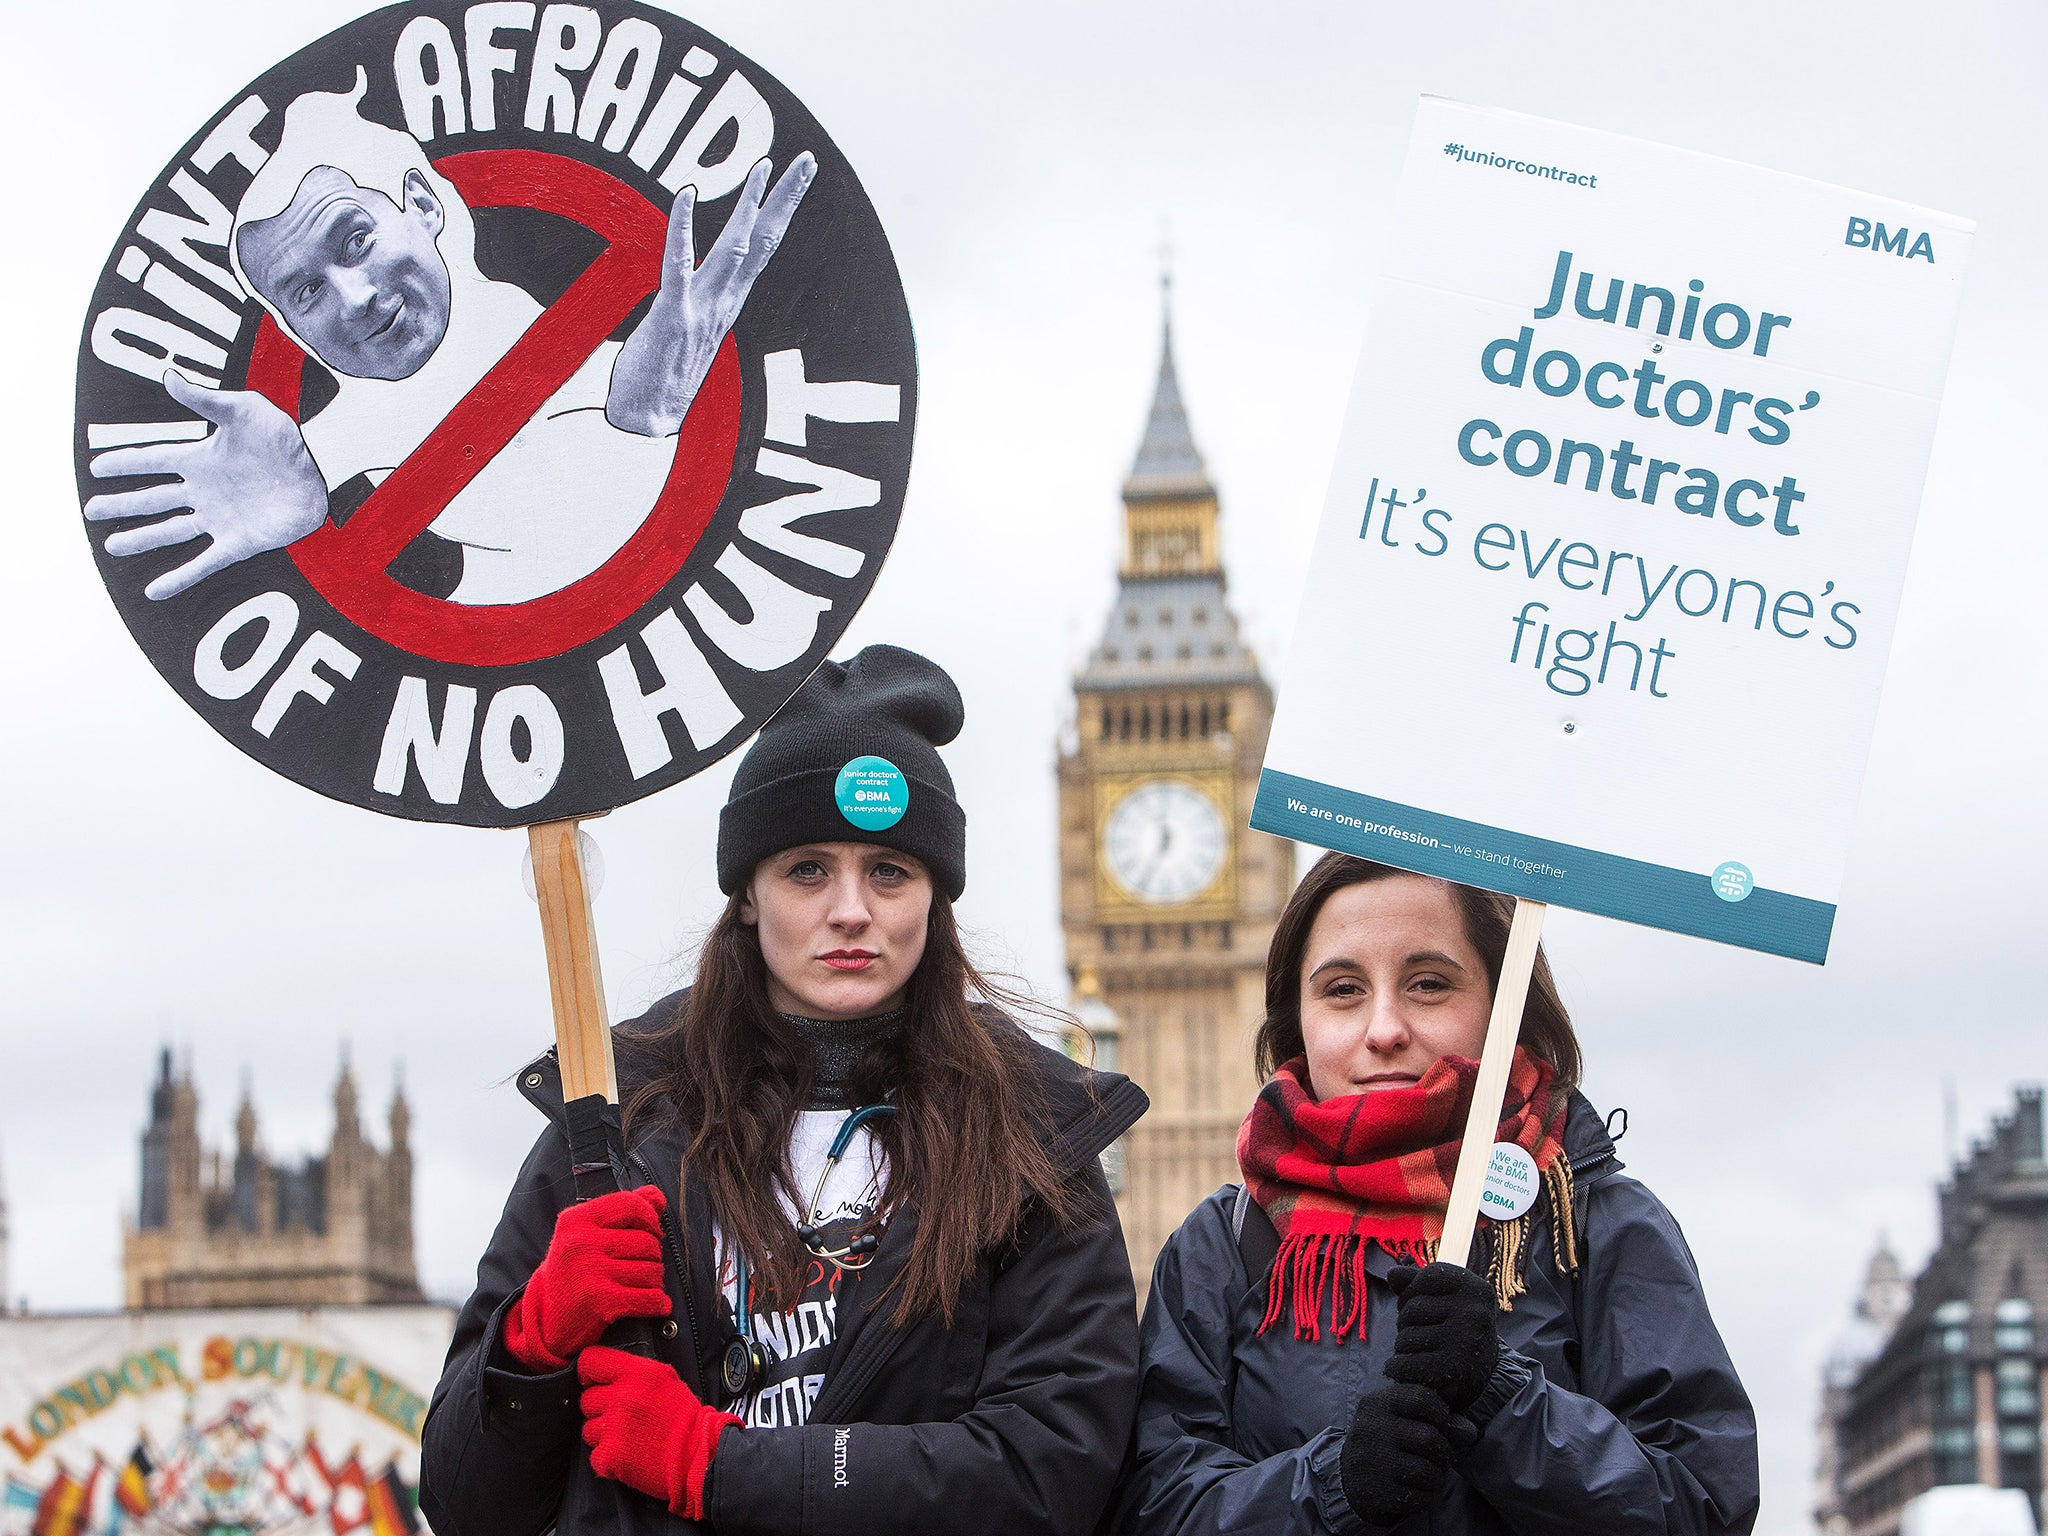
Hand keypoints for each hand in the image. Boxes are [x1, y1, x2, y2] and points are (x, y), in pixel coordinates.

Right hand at [84, 370, 328, 599]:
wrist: (324, 469)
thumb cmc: (286, 437)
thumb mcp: (244, 411)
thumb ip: (205, 401)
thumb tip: (168, 376)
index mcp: (201, 458)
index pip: (153, 461)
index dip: (124, 463)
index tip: (94, 467)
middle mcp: (204, 490)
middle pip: (153, 498)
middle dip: (122, 504)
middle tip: (90, 512)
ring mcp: (220, 518)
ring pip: (171, 531)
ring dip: (141, 538)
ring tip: (112, 546)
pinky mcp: (239, 542)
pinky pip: (204, 563)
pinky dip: (180, 577)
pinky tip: (155, 591)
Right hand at [502, 1186, 672, 1372]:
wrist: (547, 1319)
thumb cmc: (574, 1269)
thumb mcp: (587, 1233)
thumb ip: (622, 1210)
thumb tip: (657, 1196)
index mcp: (576, 1220)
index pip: (630, 1204)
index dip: (651, 1217)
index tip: (654, 1230)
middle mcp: (580, 1243)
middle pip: (647, 1241)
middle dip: (653, 1256)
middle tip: (644, 1265)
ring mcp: (589, 1272)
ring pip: (651, 1270)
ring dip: (655, 1280)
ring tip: (643, 1284)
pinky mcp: (600, 1302)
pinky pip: (649, 1298)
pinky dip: (659, 1303)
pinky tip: (657, 1304)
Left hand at [579, 1345, 741, 1519]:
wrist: (697, 1455)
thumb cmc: (683, 1417)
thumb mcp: (665, 1378)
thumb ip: (634, 1371)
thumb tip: (608, 1372)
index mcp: (636, 1374)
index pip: (589, 1361)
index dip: (589, 1373)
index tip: (594, 1382)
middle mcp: (621, 1397)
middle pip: (586, 1399)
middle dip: (600, 1408)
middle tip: (621, 1417)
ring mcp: (613, 1428)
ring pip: (588, 1428)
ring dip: (603, 1434)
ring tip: (628, 1437)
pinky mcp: (609, 1456)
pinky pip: (595, 1455)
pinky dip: (608, 1458)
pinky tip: (628, 1454)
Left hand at [606, 152, 816, 436]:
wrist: (645, 427)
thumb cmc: (658, 385)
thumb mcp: (685, 343)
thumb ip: (695, 315)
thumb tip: (697, 301)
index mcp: (726, 306)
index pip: (760, 250)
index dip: (776, 211)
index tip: (789, 177)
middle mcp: (722, 304)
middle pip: (763, 241)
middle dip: (786, 198)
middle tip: (807, 160)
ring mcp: (701, 309)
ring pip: (736, 249)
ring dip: (750, 205)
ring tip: (765, 166)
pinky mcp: (673, 316)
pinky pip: (680, 264)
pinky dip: (684, 228)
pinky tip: (688, 194)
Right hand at [1339, 1382, 1475, 1526]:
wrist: (1350, 1477)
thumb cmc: (1387, 1440)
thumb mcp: (1404, 1420)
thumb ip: (1440, 1420)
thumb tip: (1469, 1432)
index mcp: (1377, 1403)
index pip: (1422, 1398)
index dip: (1441, 1413)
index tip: (1440, 1424)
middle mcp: (1371, 1429)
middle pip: (1430, 1438)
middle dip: (1443, 1450)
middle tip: (1439, 1455)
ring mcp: (1373, 1462)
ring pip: (1428, 1470)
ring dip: (1437, 1474)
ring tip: (1428, 1471)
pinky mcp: (1379, 1493)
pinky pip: (1422, 1496)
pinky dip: (1428, 1494)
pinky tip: (1416, 1487)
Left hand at [1384, 1262, 1499, 1411]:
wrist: (1481, 1378)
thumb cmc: (1456, 1329)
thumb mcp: (1446, 1298)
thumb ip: (1417, 1281)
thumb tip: (1392, 1273)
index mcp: (1477, 1289)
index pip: (1427, 1276)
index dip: (1413, 1290)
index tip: (1420, 1303)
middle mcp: (1474, 1314)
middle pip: (1412, 1308)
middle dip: (1406, 1321)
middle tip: (1422, 1334)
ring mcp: (1464, 1343)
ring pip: (1405, 1337)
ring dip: (1403, 1347)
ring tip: (1421, 1352)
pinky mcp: (1450, 1372)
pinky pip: (1402, 1363)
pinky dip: (1397, 1368)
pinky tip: (1410, 1370)